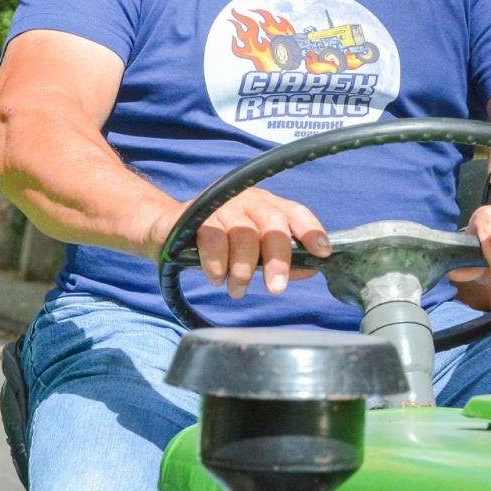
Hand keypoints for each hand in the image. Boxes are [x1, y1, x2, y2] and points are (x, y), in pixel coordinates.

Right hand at [158, 188, 330, 299]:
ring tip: (238, 290)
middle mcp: (248, 200)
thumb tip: (311, 269)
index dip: (311, 230)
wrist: (167, 229)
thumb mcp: (253, 252)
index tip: (323, 253)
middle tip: (276, 289)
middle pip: (272, 225)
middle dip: (278, 259)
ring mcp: (222, 204)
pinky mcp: (196, 214)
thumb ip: (282, 259)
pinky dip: (217, 264)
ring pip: (243, 235)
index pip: (295, 211)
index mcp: (268, 205)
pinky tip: (217, 278)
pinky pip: (213, 239)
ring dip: (243, 269)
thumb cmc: (221, 243)